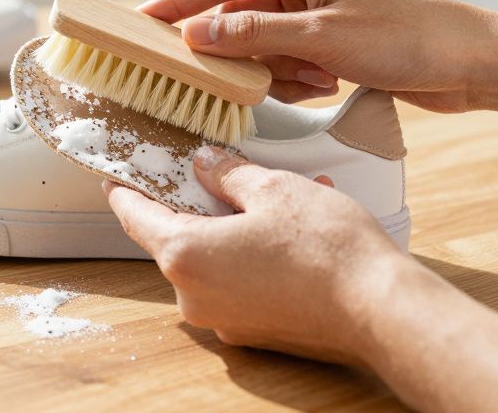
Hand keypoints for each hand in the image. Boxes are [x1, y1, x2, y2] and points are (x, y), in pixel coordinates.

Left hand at [105, 145, 406, 363]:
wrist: (380, 309)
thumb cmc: (327, 249)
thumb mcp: (273, 188)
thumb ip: (229, 174)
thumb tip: (206, 166)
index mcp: (185, 255)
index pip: (136, 217)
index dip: (125, 191)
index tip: (117, 177)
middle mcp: (194, 296)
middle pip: (177, 239)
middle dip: (198, 205)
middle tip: (220, 174)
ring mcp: (224, 320)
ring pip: (213, 260)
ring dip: (234, 229)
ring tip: (278, 197)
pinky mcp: (253, 332)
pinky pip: (239, 284)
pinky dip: (254, 257)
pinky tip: (292, 233)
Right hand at [139, 0, 497, 111]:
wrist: (473, 63)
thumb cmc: (409, 38)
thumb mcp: (322, 39)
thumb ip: (253, 35)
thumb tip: (197, 34)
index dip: (179, 2)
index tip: (141, 21)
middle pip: (240, 14)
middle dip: (238, 50)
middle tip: (212, 75)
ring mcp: (320, 10)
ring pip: (264, 44)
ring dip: (278, 69)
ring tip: (313, 78)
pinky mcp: (333, 39)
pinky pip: (289, 60)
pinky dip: (298, 77)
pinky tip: (327, 83)